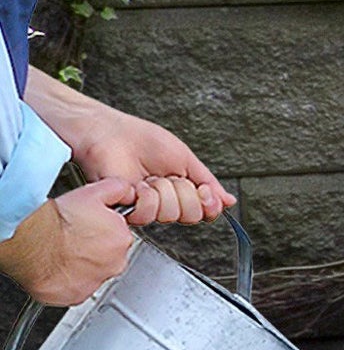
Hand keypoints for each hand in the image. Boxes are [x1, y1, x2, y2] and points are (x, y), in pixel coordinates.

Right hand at [0, 179, 137, 304]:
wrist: (31, 241)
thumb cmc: (56, 220)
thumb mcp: (93, 193)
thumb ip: (117, 191)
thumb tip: (127, 192)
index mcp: (121, 239)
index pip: (119, 235)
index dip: (101, 229)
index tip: (87, 226)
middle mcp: (114, 264)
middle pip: (108, 255)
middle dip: (94, 248)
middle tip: (72, 239)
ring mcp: (96, 282)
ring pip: (93, 273)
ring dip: (81, 265)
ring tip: (62, 252)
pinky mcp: (76, 295)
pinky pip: (76, 289)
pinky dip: (68, 281)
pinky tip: (57, 268)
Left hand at [30, 78, 234, 226]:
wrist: (109, 134)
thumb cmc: (140, 139)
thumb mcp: (184, 158)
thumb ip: (208, 181)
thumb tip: (228, 200)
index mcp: (180, 191)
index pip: (205, 210)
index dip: (208, 202)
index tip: (204, 189)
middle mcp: (166, 202)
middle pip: (192, 214)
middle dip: (184, 191)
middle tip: (169, 176)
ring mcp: (147, 208)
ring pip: (171, 214)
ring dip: (163, 190)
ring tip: (150, 177)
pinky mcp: (128, 210)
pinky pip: (148, 215)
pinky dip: (145, 196)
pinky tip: (137, 184)